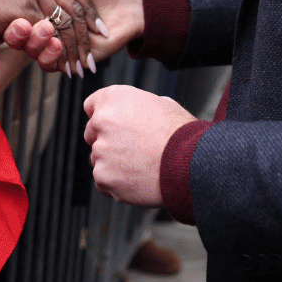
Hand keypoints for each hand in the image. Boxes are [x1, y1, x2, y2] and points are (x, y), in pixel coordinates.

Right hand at [2, 0, 142, 62]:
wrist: (128, 1)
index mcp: (38, 1)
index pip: (14, 13)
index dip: (6, 17)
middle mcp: (43, 20)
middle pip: (20, 34)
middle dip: (18, 35)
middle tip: (22, 28)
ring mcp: (56, 40)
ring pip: (33, 51)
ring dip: (37, 47)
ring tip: (52, 40)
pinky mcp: (68, 57)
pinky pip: (50, 64)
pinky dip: (54, 60)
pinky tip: (64, 53)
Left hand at [84, 86, 194, 205]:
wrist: (190, 163)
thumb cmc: (180, 134)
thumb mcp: (160, 103)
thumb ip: (135, 107)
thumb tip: (132, 114)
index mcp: (114, 98)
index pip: (92, 105)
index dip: (104, 116)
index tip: (111, 126)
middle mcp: (102, 121)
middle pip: (92, 132)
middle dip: (107, 140)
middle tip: (132, 149)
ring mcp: (101, 150)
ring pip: (98, 158)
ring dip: (112, 163)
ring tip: (140, 166)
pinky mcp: (103, 177)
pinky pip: (103, 181)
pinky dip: (116, 183)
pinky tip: (137, 179)